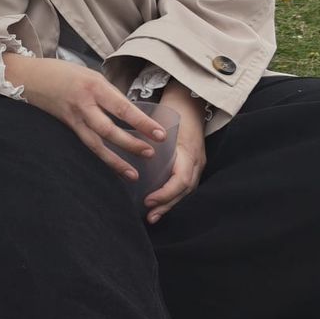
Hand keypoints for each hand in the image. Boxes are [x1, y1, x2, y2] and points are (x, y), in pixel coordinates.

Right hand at [1, 55, 165, 181]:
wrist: (27, 77)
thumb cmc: (61, 73)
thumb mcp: (90, 75)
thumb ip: (108, 93)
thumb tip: (129, 112)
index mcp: (94, 86)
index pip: (123, 108)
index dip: (142, 123)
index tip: (161, 134)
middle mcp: (83, 104)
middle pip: (109, 129)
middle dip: (131, 144)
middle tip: (151, 154)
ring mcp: (72, 118)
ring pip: (95, 144)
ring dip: (115, 160)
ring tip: (133, 174)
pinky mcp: (65, 127)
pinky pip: (85, 145)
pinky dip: (100, 157)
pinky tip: (111, 167)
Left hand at [142, 84, 207, 223]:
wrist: (191, 102)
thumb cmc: (171, 111)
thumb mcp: (160, 123)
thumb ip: (145, 136)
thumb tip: (121, 146)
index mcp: (188, 151)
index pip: (182, 180)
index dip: (166, 193)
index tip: (148, 200)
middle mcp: (196, 160)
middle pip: (185, 190)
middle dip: (167, 205)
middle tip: (149, 216)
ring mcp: (198, 163)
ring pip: (187, 190)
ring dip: (170, 204)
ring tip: (153, 216)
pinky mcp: (194, 165)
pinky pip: (185, 185)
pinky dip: (173, 196)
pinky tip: (160, 204)